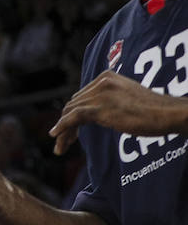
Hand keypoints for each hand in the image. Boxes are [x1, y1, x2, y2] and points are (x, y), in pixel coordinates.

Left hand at [49, 70, 187, 154]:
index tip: (72, 130)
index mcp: (107, 77)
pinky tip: (56, 136)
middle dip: (66, 123)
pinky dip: (62, 127)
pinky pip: (73, 117)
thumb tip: (96, 112)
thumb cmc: (153, 110)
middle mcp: (101, 82)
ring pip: (71, 112)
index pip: (81, 97)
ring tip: (60, 147)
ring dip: (63, 130)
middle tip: (63, 141)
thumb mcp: (127, 98)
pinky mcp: (100, 108)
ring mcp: (100, 94)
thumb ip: (110, 100)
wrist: (168, 113)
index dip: (72, 114)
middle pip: (74, 104)